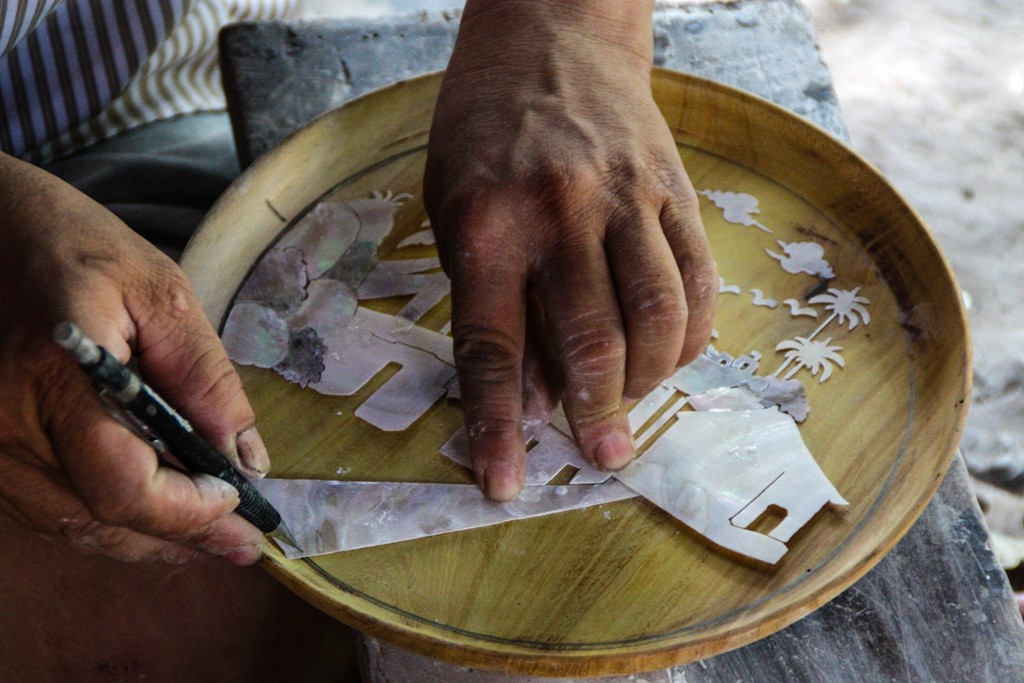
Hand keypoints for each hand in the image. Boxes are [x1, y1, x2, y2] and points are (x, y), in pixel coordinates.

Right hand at [0, 153, 267, 563]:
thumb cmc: (74, 247)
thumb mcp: (160, 293)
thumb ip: (205, 378)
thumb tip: (246, 458)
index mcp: (54, 375)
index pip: (120, 484)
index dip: (187, 511)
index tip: (239, 502)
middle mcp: (6, 423)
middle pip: (98, 517)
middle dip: (179, 536)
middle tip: (243, 544)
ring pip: (70, 523)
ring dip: (144, 538)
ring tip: (208, 536)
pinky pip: (43, 505)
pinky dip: (102, 518)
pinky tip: (150, 511)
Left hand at [424, 0, 716, 500]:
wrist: (552, 35)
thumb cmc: (486, 132)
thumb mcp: (452, 209)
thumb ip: (488, 299)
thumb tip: (529, 395)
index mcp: (486, 224)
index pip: (492, 347)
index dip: (498, 425)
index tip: (505, 482)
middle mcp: (559, 214)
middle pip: (589, 339)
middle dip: (596, 414)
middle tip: (599, 457)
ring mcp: (624, 199)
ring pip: (656, 314)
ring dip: (648, 381)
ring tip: (631, 408)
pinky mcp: (673, 190)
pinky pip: (696, 279)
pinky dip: (688, 334)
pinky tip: (668, 357)